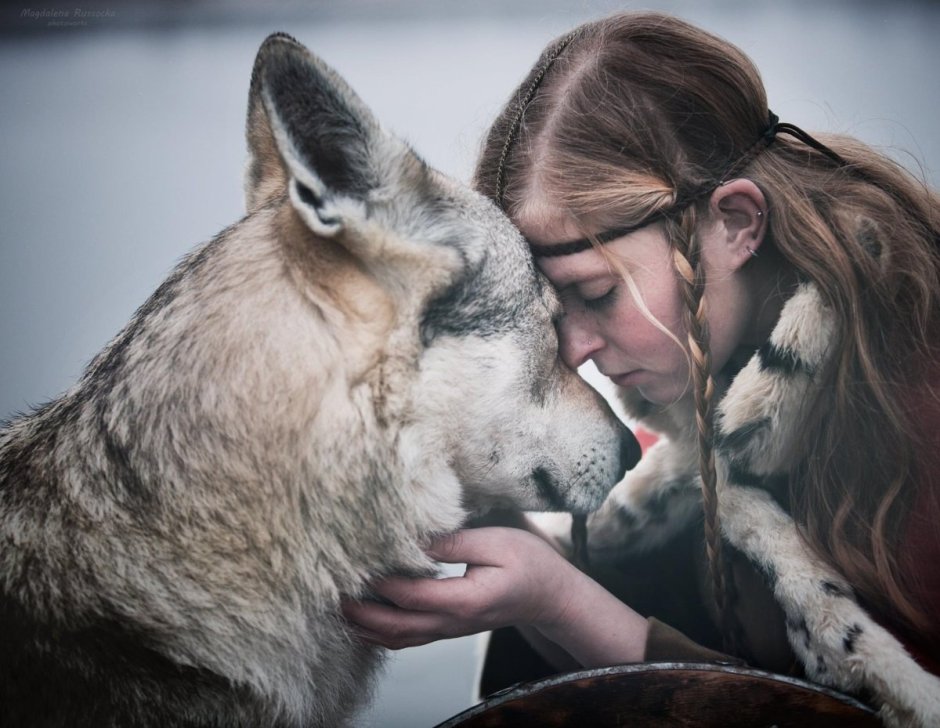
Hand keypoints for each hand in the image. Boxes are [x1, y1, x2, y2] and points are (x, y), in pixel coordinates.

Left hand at [341, 527, 578, 649]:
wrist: (550, 596)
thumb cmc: (529, 563)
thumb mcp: (496, 541)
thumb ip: (454, 542)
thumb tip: (415, 539)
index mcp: (465, 600)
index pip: (410, 594)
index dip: (379, 581)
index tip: (354, 561)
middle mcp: (453, 622)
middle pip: (395, 626)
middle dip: (360, 613)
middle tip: (331, 594)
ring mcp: (450, 630)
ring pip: (398, 639)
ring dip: (365, 627)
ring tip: (338, 609)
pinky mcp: (448, 628)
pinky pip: (409, 638)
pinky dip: (381, 634)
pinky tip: (364, 624)